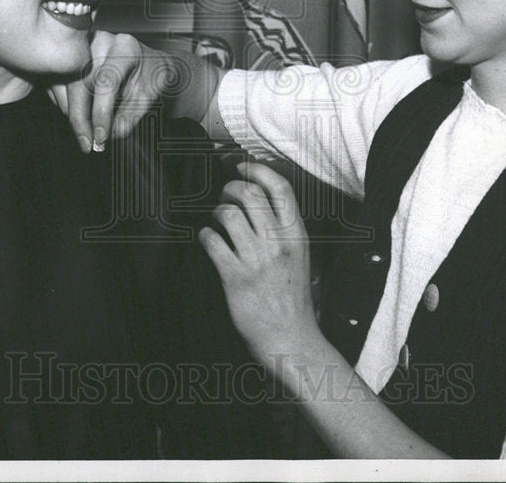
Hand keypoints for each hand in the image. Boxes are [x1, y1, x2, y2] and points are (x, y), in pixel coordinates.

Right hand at [50, 31, 175, 152]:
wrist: (147, 60)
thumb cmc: (151, 76)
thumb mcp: (149, 97)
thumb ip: (130, 116)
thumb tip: (109, 136)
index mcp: (126, 47)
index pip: (107, 80)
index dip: (101, 112)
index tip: (100, 137)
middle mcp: (101, 41)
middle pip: (79, 81)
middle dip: (80, 118)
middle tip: (87, 144)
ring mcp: (81, 46)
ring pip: (62, 82)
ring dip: (69, 112)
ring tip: (84, 132)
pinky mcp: (69, 56)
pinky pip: (56, 81)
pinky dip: (62, 103)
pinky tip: (77, 116)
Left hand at [199, 162, 316, 362]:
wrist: (289, 338)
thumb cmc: (293, 298)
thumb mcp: (300, 257)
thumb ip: (285, 229)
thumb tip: (260, 202)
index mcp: (297, 235)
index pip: (281, 188)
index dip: (258, 170)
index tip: (242, 167)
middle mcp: (278, 243)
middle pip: (249, 194)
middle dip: (230, 188)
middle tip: (224, 196)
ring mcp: (256, 259)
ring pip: (228, 213)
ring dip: (215, 211)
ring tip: (216, 219)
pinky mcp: (235, 276)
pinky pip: (212, 241)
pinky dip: (205, 235)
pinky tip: (207, 239)